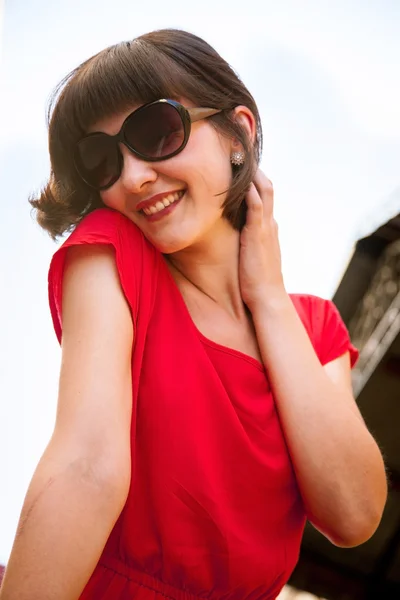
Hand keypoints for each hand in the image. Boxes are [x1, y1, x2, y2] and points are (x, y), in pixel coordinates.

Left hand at [239, 169, 285, 310]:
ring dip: (254, 172)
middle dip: (255, 168)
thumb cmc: (256, 282)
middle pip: (267, 186)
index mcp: (268, 228)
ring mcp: (266, 228)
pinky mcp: (258, 234)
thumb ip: (248, 243)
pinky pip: (256, 206)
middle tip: (240, 151)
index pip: (265, 195)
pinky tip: (241, 179)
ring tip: (241, 155)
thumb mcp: (253, 257)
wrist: (267, 298)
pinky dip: (250, 191)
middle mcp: (270, 223)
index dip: (255, 179)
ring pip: (265, 191)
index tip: (242, 165)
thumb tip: (236, 237)